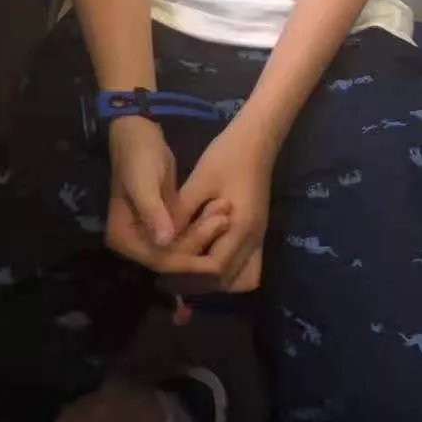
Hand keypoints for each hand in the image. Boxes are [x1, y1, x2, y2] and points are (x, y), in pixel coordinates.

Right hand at [106, 115, 231, 274]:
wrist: (138, 135)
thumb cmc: (138, 157)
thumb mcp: (144, 183)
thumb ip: (153, 212)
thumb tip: (165, 242)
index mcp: (124, 240)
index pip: (160, 261)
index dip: (188, 260)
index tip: (215, 254)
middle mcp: (135, 244)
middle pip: (173, 258)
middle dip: (200, 243)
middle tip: (225, 220)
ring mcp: (150, 234)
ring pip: (182, 247)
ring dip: (205, 234)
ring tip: (226, 214)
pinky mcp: (164, 223)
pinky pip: (185, 234)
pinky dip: (202, 226)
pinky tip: (221, 214)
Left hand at [173, 121, 273, 291]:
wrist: (257, 138)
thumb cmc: (227, 155)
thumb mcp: (199, 181)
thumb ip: (182, 213)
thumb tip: (162, 240)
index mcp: (240, 226)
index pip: (214, 268)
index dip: (189, 273)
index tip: (165, 272)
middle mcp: (253, 238)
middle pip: (228, 281)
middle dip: (201, 284)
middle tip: (173, 278)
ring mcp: (259, 235)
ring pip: (242, 277)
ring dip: (217, 281)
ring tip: (191, 272)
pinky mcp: (258, 230)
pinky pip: (248, 265)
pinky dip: (231, 271)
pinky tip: (210, 259)